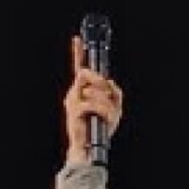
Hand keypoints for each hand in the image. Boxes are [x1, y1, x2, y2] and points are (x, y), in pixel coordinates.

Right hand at [63, 35, 123, 164]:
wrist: (88, 149)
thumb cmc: (99, 130)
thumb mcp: (114, 109)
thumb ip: (115, 94)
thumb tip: (111, 82)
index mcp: (82, 91)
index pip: (79, 68)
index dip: (78, 52)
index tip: (78, 39)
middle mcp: (74, 93)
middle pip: (87, 74)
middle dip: (101, 82)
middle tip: (108, 95)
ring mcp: (72, 101)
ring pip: (93, 89)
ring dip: (106, 103)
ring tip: (108, 116)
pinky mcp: (74, 110)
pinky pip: (92, 103)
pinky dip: (102, 110)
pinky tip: (103, 119)